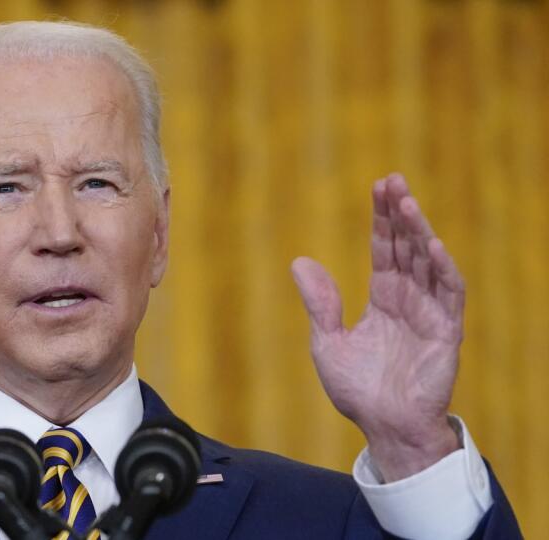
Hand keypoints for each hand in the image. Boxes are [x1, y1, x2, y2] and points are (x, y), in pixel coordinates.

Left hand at [291, 173, 462, 480]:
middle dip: (401, 214)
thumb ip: (320, 304)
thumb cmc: (358, 390)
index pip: (385, 249)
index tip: (378, 186)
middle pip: (407, 247)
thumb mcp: (328, 342)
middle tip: (393, 181)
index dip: (381, 219)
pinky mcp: (445, 333)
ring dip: (420, 232)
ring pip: (428, 263)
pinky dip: (443, 270)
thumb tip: (298, 261)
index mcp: (384, 299)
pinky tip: (432, 246)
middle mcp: (409, 300)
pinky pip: (449, 295)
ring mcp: (429, 314)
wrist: (384, 427)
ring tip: (407, 203)